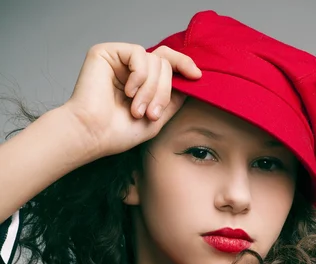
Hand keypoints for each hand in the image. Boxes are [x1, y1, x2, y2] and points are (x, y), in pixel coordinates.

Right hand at [63, 43, 201, 158]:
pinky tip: (128, 91)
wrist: (93, 135)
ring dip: (151, 89)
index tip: (197, 76)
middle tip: (151, 114)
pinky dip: (139, 76)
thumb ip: (173, 99)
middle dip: (163, 91)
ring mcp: (119, 59)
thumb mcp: (156, 118)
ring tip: (136, 109)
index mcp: (141, 82)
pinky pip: (138, 53)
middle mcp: (130, 68)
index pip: (167, 64)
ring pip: (154, 60)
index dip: (184, 65)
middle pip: (164, 64)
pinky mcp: (106, 52)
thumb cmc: (119, 132)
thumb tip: (191, 81)